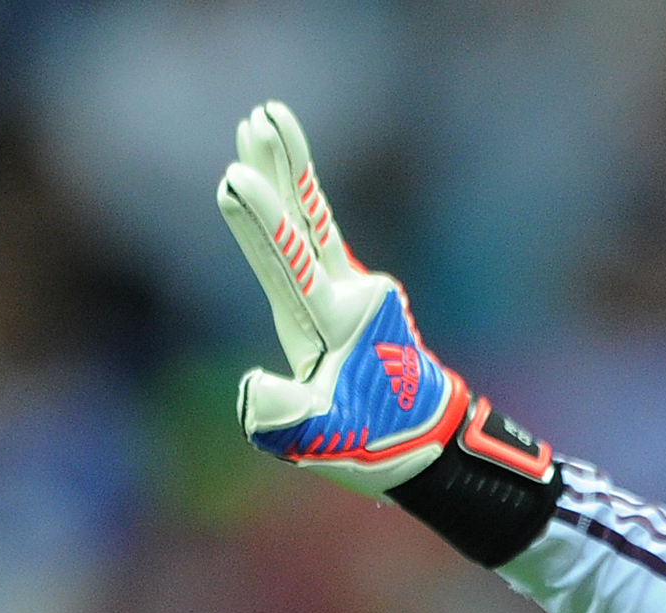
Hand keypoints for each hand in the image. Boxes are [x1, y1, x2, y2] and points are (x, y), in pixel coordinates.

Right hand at [216, 102, 466, 495]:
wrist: (431, 442)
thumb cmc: (376, 443)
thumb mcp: (325, 443)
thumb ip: (284, 419)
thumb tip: (255, 387)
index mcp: (336, 324)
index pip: (291, 264)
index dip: (262, 222)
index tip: (234, 179)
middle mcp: (348, 295)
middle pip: (307, 222)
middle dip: (281, 170)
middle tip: (258, 117)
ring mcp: (352, 289)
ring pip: (312, 219)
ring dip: (288, 171)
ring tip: (263, 120)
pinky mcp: (350, 292)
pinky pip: (317, 236)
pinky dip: (298, 202)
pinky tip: (284, 180)